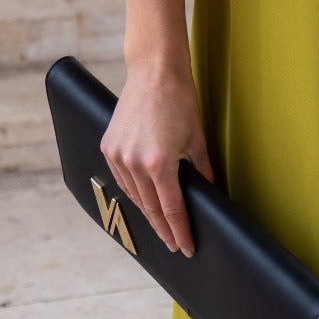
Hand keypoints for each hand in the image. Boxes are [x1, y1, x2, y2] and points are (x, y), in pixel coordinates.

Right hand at [100, 63, 213, 256]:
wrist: (154, 71)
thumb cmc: (179, 100)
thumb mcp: (197, 138)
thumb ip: (203, 169)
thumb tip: (210, 191)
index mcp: (159, 164)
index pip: (171, 210)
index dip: (180, 232)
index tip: (186, 247)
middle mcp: (135, 163)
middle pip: (151, 208)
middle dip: (164, 229)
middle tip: (174, 244)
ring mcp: (119, 155)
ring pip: (134, 196)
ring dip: (148, 212)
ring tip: (160, 226)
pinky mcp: (109, 146)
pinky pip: (121, 179)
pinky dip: (134, 191)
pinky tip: (143, 199)